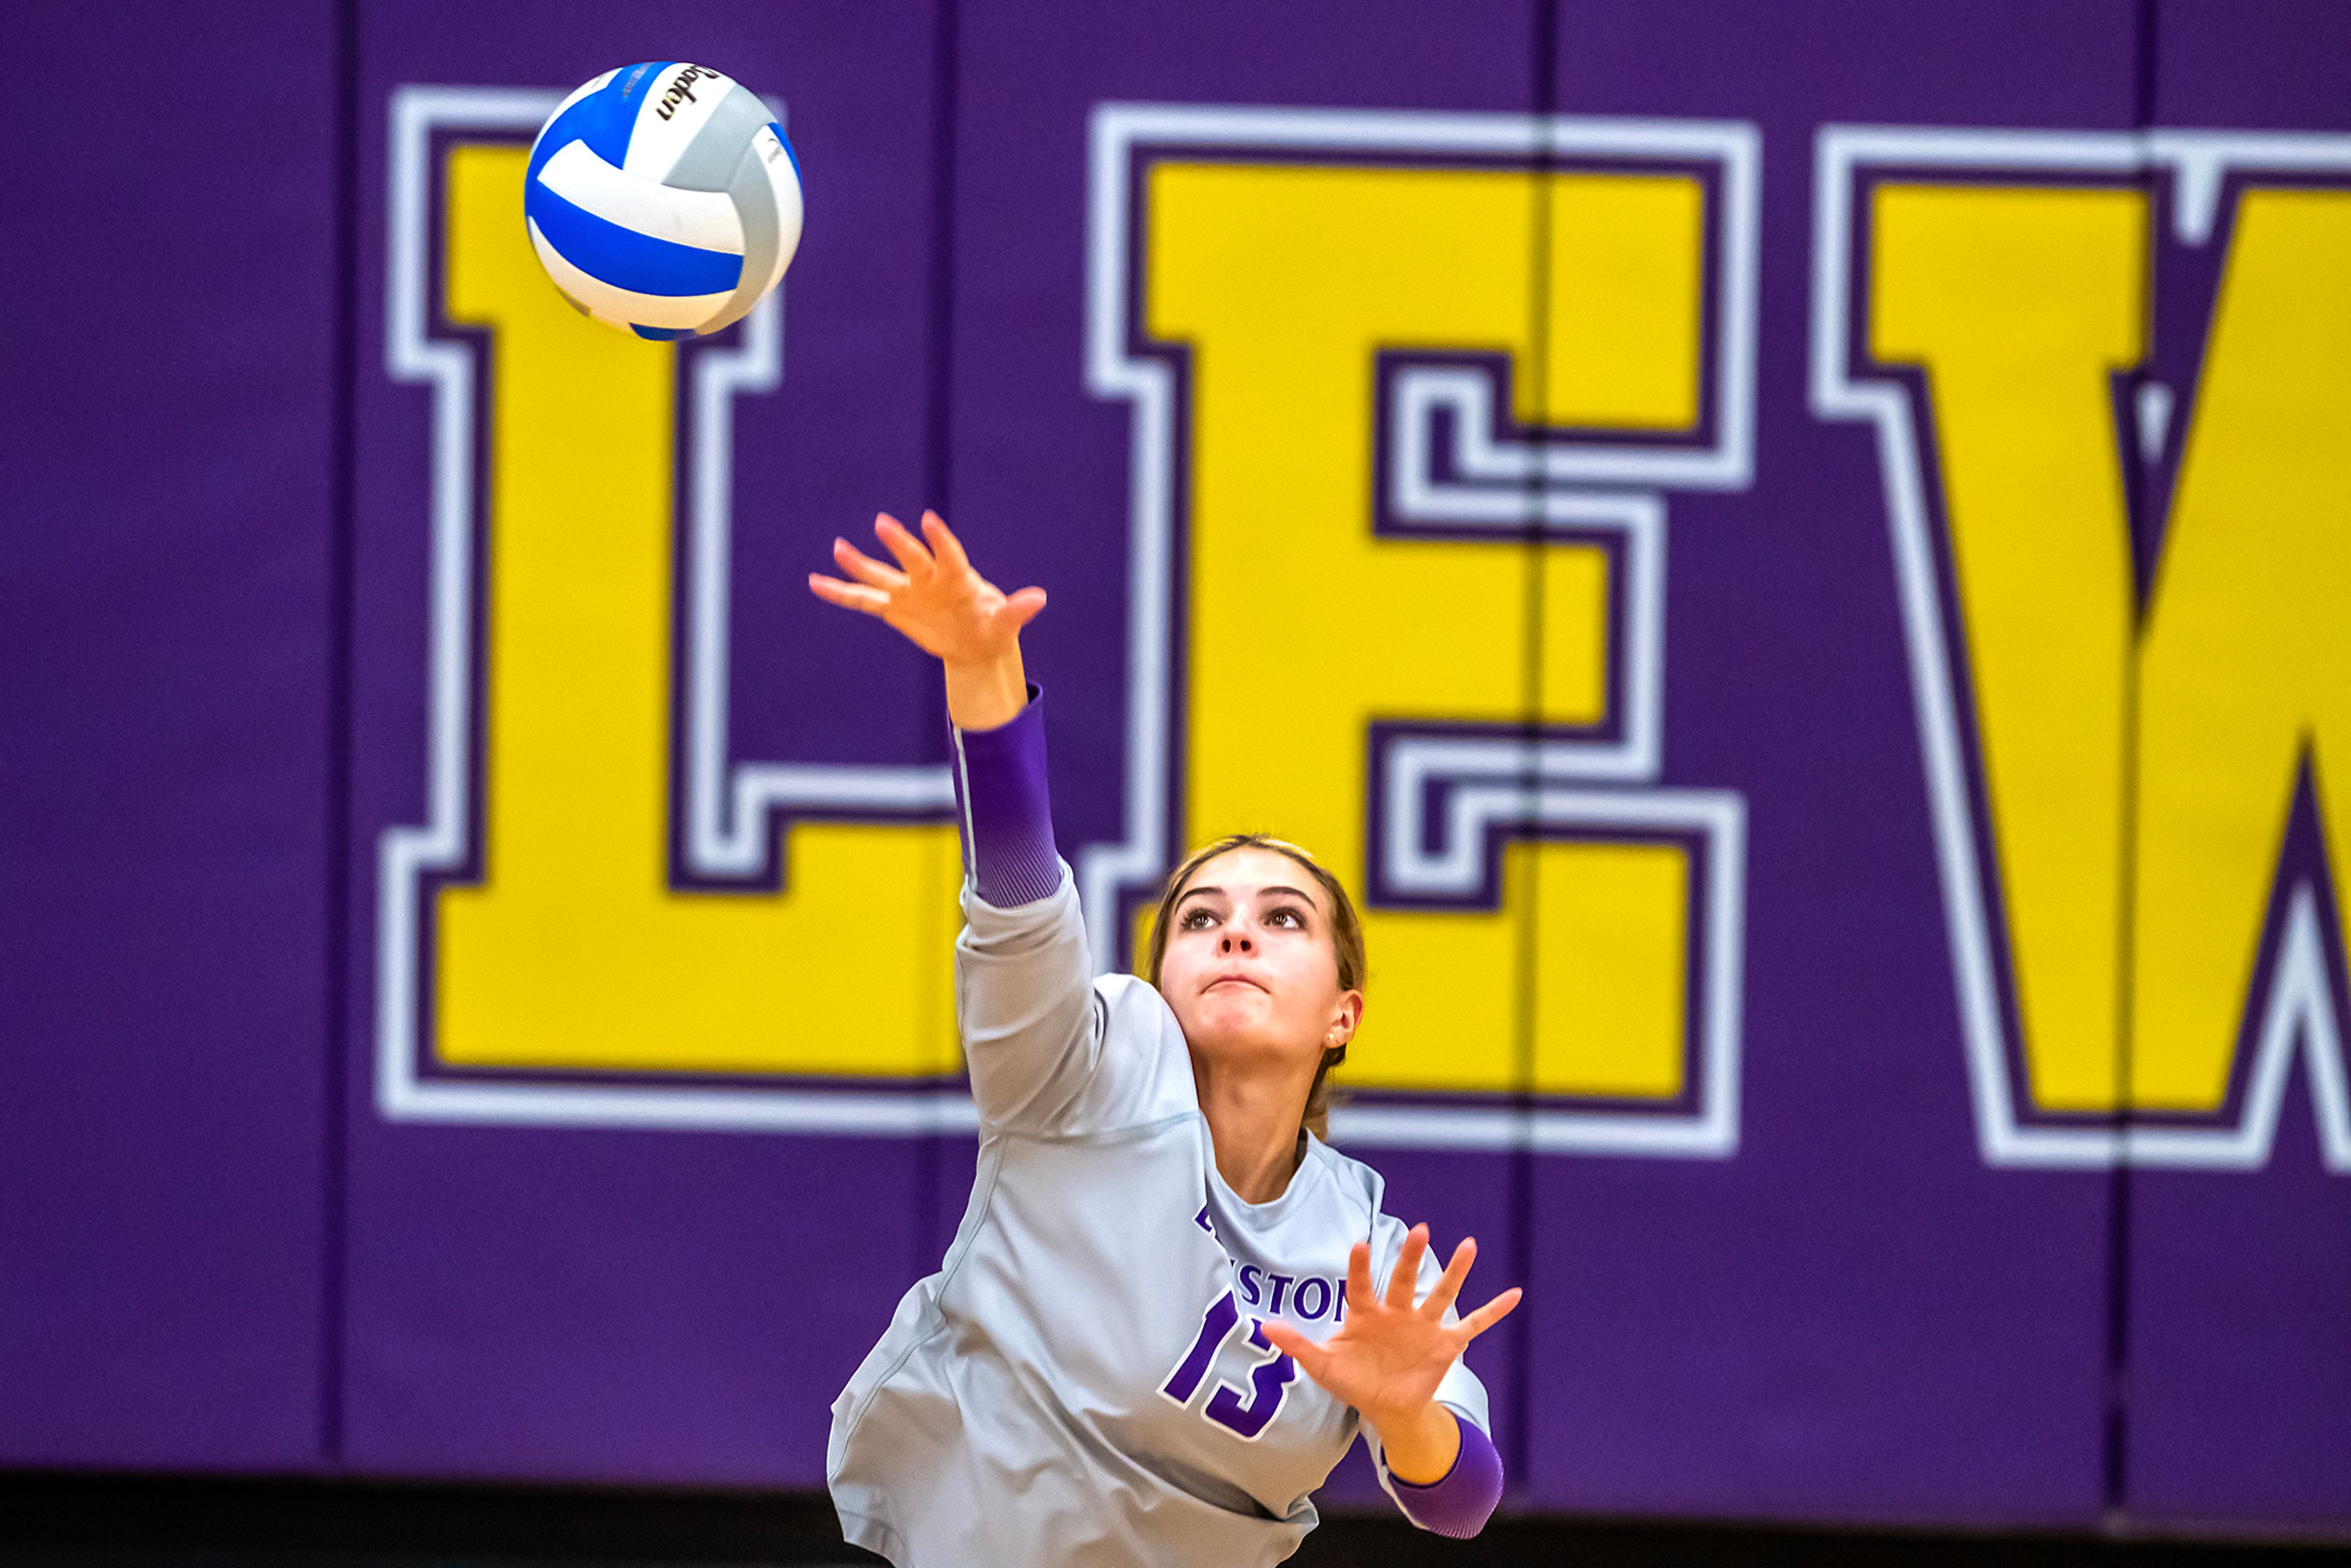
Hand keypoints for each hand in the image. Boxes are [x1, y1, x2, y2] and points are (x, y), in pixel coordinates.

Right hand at [808, 511, 1045, 728]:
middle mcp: (929, 578)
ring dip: (860, 563)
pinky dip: (840, 593)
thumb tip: (1040, 598)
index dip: (940, 538)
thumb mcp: (1005, 623)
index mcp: (959, 578)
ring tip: (838, 548)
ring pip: (880, 574)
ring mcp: (908, 590)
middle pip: (911, 559)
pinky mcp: (893, 607)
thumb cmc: (993, 627)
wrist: (975, 643)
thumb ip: (1017, 610)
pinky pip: (863, 599)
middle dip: (898, 543)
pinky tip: (815, 583)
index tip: (929, 519)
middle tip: (883, 524)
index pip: (949, 554)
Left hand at [1259, 1226, 1520, 1478]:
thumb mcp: (1323, 1366)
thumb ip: (1298, 1345)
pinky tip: (1514, 1294)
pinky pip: (1473, 1325)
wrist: (1386, 1408)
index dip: (1360, 1266)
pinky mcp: (1446, 1344)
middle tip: (1419, 1229)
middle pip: (1404, 1281)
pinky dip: (1493, 1311)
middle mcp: (1397, 1312)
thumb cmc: (1353, 1379)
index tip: (1359, 1242)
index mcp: (1366, 1314)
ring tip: (1470, 1244)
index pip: (1362, 1285)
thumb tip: (1264, 1327)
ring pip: (1441, 1294)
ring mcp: (1424, 1326)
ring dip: (1456, 1272)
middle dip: (1410, 1257)